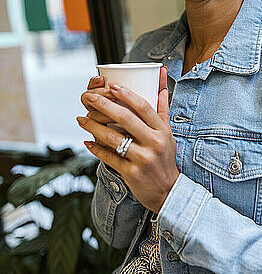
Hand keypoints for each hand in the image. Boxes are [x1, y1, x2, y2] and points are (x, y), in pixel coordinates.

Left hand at [78, 66, 178, 213]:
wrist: (168, 191)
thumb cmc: (165, 158)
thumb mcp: (168, 133)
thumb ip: (162, 108)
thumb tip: (161, 83)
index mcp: (162, 130)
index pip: (143, 107)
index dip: (126, 94)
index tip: (111, 85)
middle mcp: (154, 143)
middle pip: (126, 118)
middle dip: (103, 105)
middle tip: (88, 97)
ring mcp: (142, 158)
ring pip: (113, 138)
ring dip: (94, 127)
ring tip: (81, 119)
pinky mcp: (131, 173)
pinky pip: (109, 158)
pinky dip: (96, 149)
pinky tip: (87, 142)